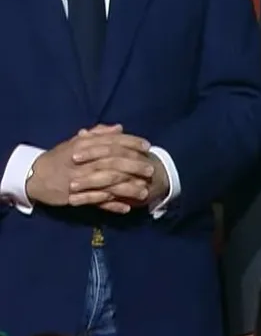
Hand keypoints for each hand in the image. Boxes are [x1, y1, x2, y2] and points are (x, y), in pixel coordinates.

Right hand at [27, 125, 153, 213]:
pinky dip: (112, 205)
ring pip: (108, 182)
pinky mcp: (75, 196)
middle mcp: (83, 161)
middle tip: (151, 169)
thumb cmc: (59, 158)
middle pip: (113, 162)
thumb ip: (99, 134)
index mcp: (84, 146)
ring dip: (128, 188)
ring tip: (144, 191)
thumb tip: (119, 128)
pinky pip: (97, 201)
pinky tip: (126, 208)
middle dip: (134, 165)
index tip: (147, 146)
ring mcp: (80, 180)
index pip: (112, 142)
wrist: (34, 176)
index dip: (131, 142)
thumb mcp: (75, 142)